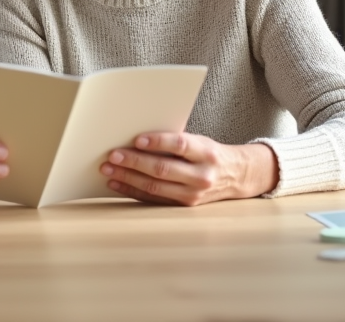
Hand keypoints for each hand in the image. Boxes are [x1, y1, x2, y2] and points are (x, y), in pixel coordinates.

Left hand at [99, 132, 277, 205]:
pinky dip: (133, 190)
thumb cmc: (210, 153)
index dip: (157, 142)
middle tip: (113, 155)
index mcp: (206, 153)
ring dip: (128, 177)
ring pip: (155, 186)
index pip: (180, 145)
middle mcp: (201, 175)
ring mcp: (193, 194)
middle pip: (162, 168)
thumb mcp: (200, 141)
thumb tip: (136, 138)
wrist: (236, 176)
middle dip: (134, 162)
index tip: (136, 139)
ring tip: (109, 169)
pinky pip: (154, 199)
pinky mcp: (185, 206)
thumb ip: (175, 142)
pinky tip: (118, 183)